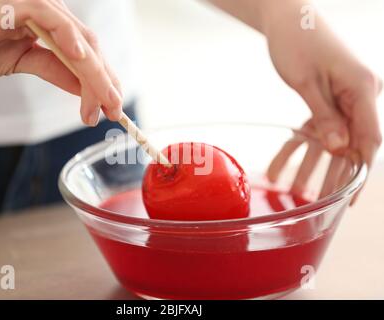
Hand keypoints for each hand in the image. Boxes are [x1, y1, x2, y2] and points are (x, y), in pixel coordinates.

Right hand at [0, 0, 122, 125]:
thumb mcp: (22, 63)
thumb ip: (55, 71)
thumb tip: (85, 89)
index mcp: (50, 24)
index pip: (86, 53)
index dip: (102, 80)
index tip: (111, 107)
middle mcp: (48, 11)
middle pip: (89, 48)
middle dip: (105, 83)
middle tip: (114, 112)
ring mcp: (35, 4)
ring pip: (78, 40)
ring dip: (95, 74)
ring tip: (104, 102)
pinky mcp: (17, 3)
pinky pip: (51, 19)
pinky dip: (69, 39)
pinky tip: (80, 60)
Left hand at [263, 3, 381, 202]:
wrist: (288, 18)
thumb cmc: (298, 42)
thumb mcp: (307, 82)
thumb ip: (326, 116)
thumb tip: (341, 149)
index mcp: (361, 89)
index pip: (368, 138)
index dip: (360, 171)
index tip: (350, 197)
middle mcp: (357, 96)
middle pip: (351, 144)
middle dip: (335, 174)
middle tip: (324, 203)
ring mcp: (341, 98)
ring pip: (331, 141)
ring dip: (313, 166)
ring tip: (295, 190)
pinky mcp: (324, 99)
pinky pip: (314, 129)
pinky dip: (298, 148)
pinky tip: (280, 168)